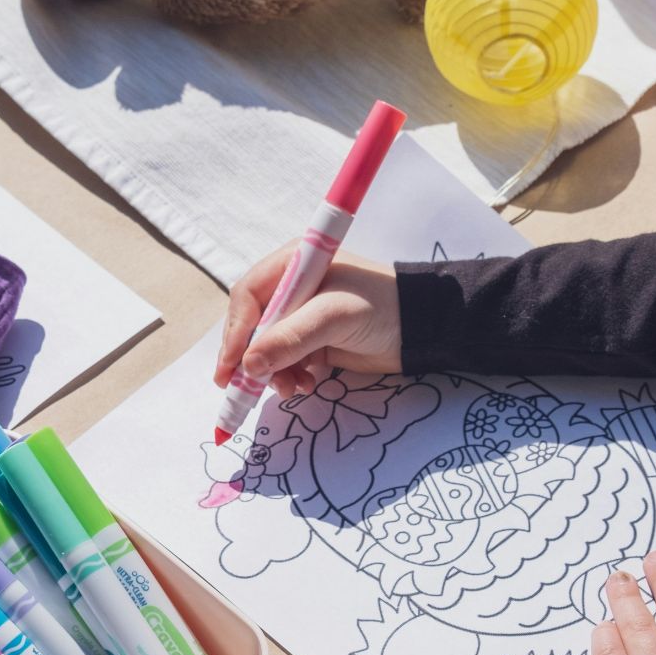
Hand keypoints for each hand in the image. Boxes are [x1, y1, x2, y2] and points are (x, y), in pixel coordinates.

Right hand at [213, 244, 402, 398]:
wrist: (425, 328)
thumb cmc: (383, 306)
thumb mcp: (333, 317)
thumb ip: (290, 338)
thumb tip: (248, 364)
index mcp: (293, 265)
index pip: (248, 297)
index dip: (236, 332)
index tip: (231, 367)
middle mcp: (292, 288)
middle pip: (252, 325)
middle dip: (250, 358)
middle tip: (244, 389)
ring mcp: (302, 315)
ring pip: (267, 348)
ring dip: (272, 372)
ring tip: (292, 387)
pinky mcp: (314, 340)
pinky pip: (286, 361)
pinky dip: (289, 376)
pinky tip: (305, 384)